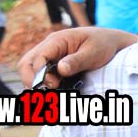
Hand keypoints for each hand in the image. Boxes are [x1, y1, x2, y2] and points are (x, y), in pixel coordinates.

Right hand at [17, 26, 137, 87]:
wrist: (111, 42)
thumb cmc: (103, 44)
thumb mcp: (94, 52)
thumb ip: (77, 61)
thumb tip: (61, 69)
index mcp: (57, 40)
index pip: (37, 58)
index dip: (40, 74)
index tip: (53, 85)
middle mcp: (48, 47)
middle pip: (26, 64)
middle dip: (32, 81)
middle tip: (48, 93)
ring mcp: (49, 55)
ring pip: (29, 70)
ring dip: (36, 84)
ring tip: (50, 95)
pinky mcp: (52, 64)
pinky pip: (40, 74)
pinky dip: (43, 84)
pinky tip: (53, 93)